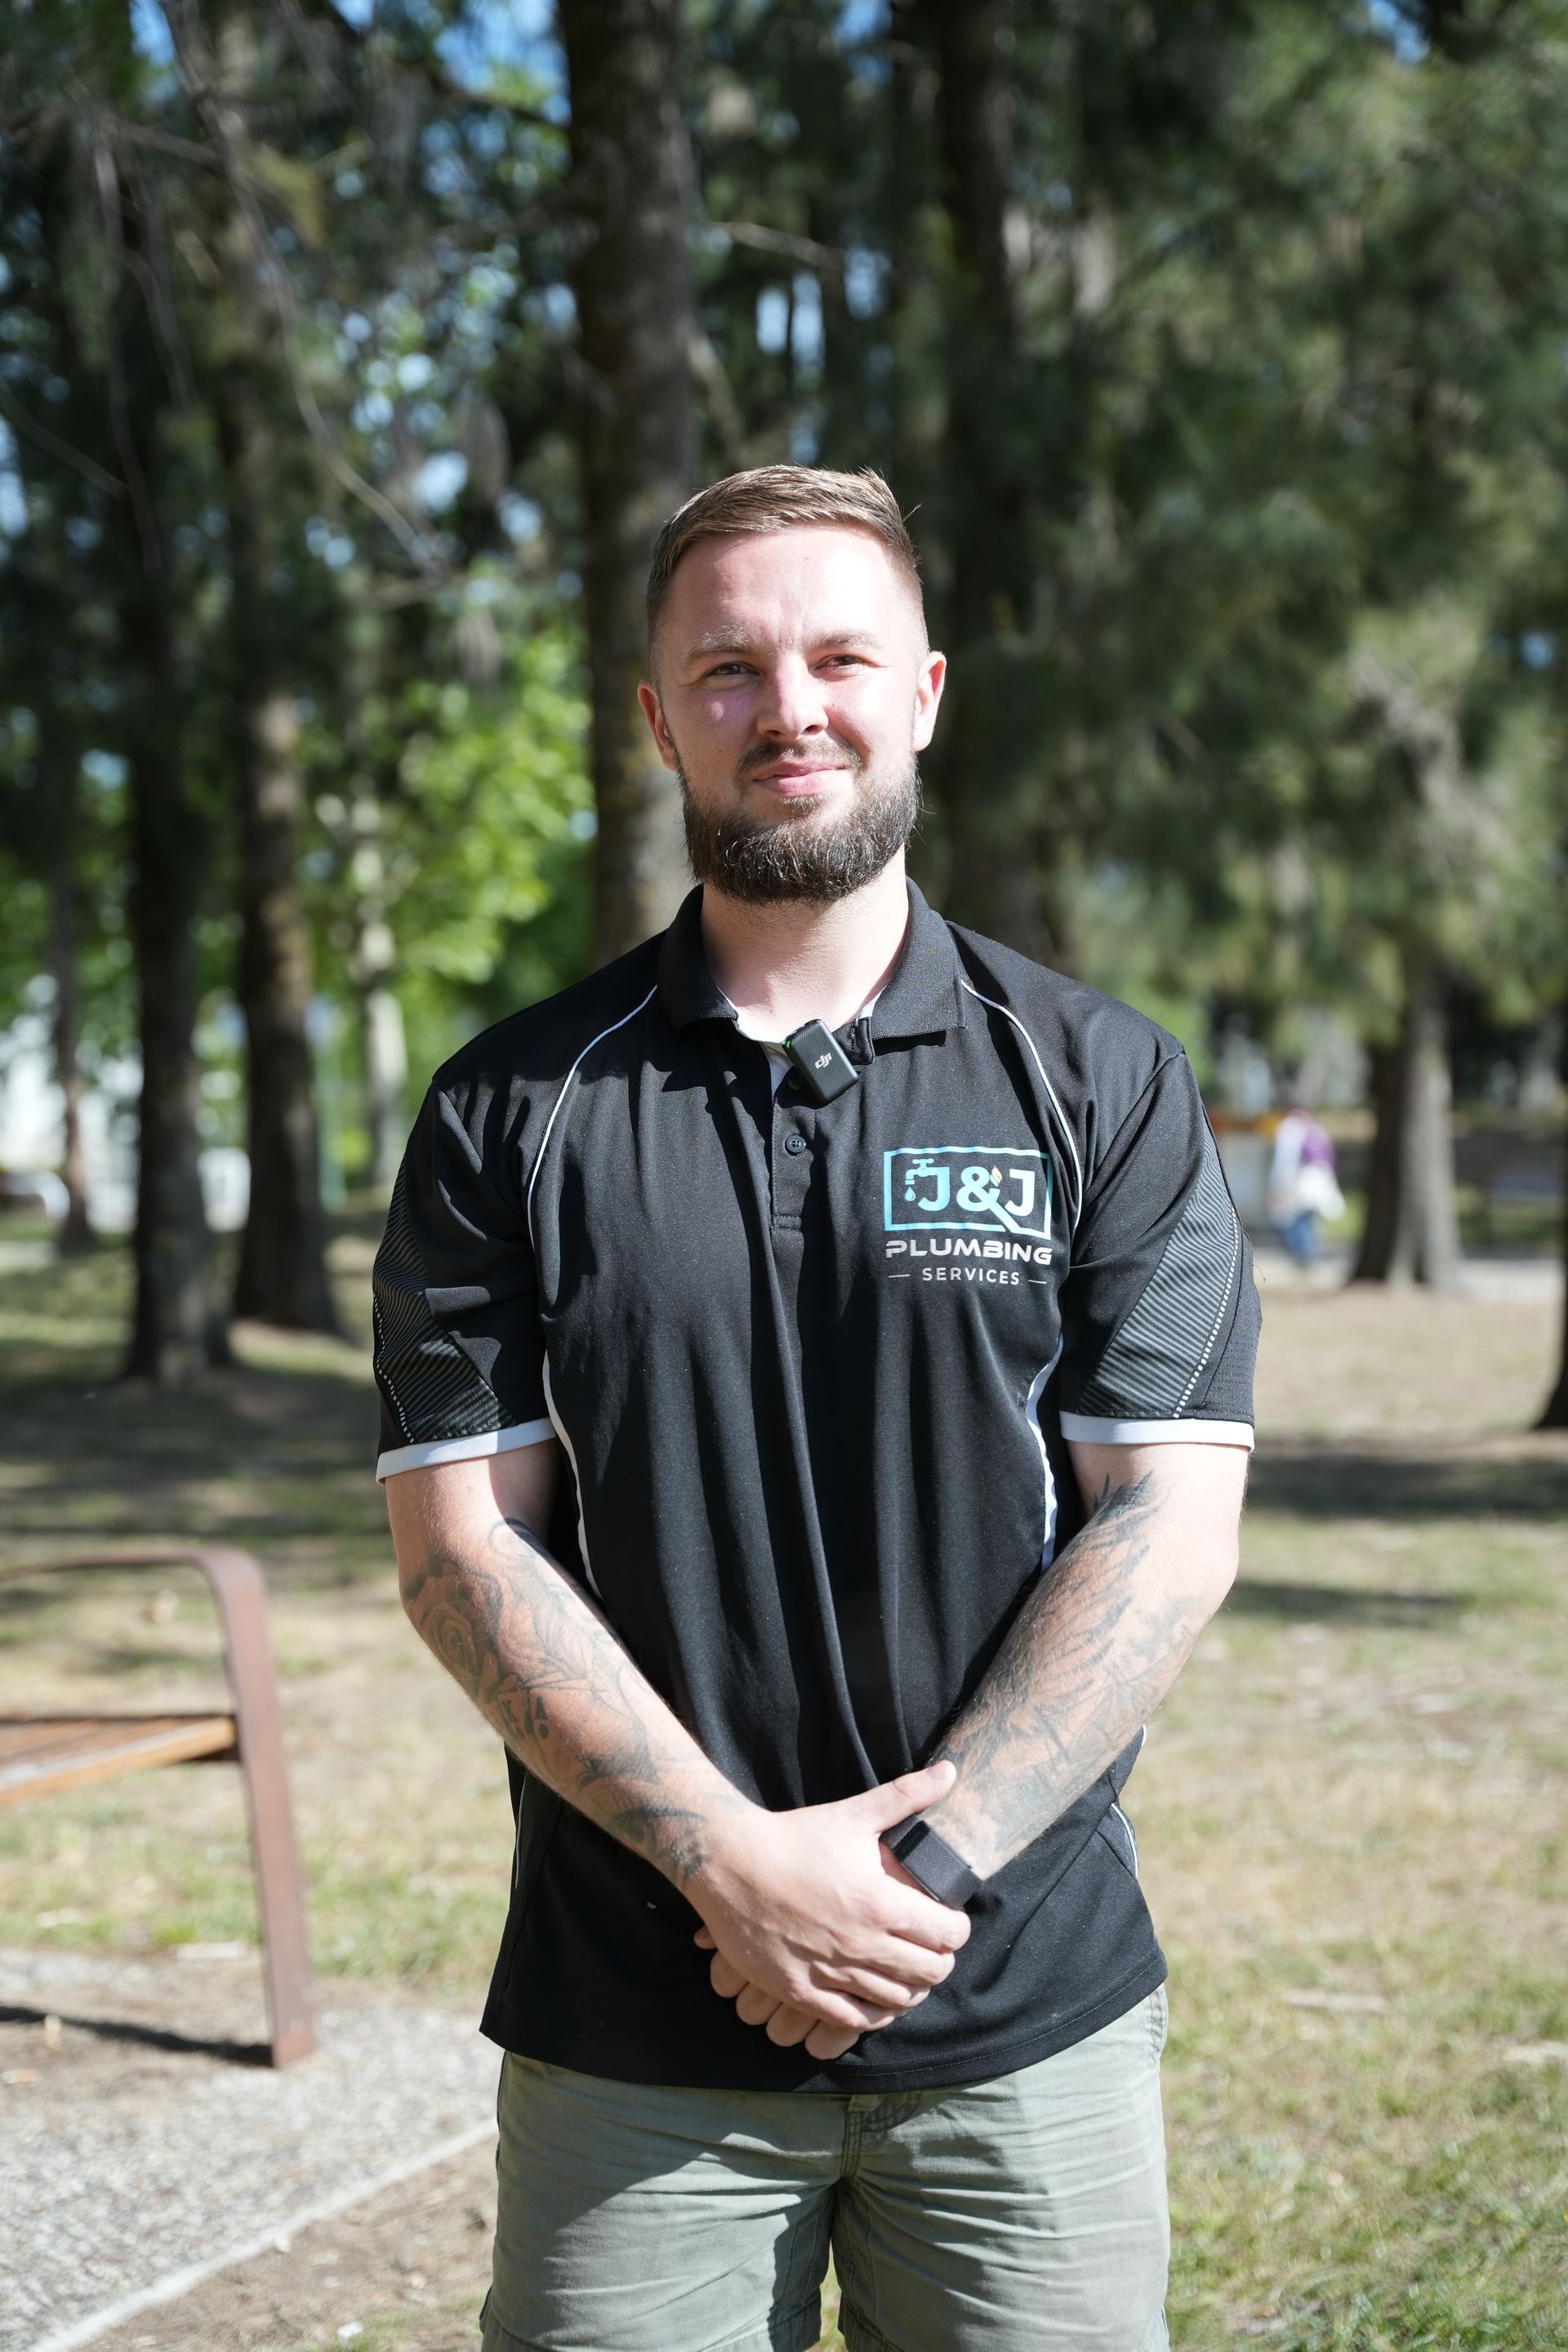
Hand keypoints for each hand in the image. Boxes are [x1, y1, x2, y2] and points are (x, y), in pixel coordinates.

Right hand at [687, 1762, 969, 2042]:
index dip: (957, 1928)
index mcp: (879, 1902)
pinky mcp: (800, 1990)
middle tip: (930, 1947)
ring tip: (906, 1972)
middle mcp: (860, 1943)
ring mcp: (830, 1971)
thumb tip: (951, 1770)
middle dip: (940, 1960)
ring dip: (911, 1988)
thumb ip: (906, 1795)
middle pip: (930, 1973)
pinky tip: (874, 1998)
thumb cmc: (794, 1836)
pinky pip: (852, 2020)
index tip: (949, 1920)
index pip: (947, 1934)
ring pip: (896, 2000)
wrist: (729, 1862)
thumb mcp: (853, 1813)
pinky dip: (872, 2014)